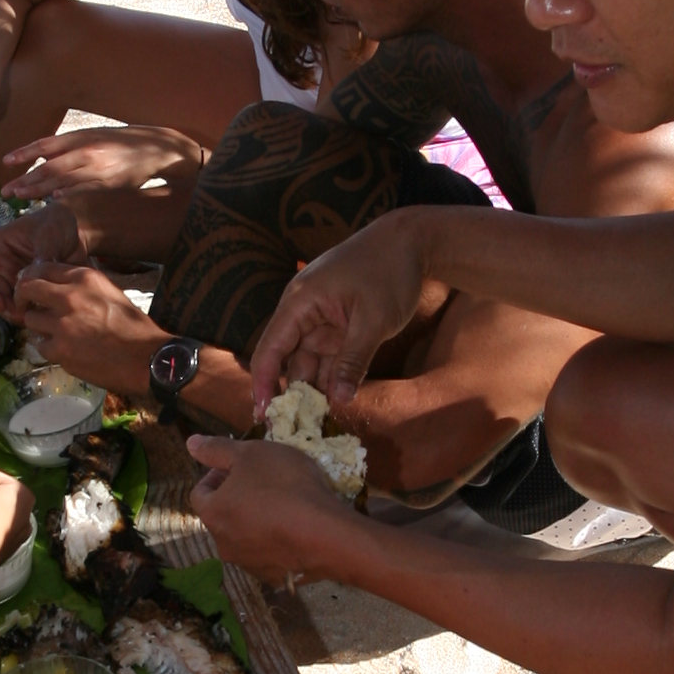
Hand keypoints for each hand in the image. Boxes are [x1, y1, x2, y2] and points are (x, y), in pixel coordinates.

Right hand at [0, 198, 82, 311]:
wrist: (77, 228)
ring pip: (8, 303)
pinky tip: (43, 314)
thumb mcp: (47, 235)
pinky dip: (31, 312)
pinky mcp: (31, 287)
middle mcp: (2, 266)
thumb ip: (40, 257)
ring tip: (34, 317)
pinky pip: (25, 305)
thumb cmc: (56, 222)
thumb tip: (33, 279)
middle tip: (21, 317)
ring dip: (17, 313)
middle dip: (4, 308)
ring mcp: (15, 278)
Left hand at [3, 123, 203, 198]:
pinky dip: (69, 194)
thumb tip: (41, 159)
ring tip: (20, 197)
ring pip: (63, 179)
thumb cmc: (120, 144)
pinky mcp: (110, 183)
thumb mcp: (93, 137)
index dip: (24, 153)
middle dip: (26, 179)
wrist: (156, 148)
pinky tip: (55, 199)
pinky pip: (85, 190)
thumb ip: (68, 148)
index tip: (5, 162)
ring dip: (40, 190)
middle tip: (7, 191)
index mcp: (80, 137)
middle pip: (50, 166)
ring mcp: (98, 167)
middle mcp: (86, 150)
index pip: (46, 144)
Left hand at [15, 264, 161, 388]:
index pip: (42, 268)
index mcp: (84, 278)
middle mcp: (69, 297)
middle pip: (28, 289)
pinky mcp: (59, 350)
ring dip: (39, 325)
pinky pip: (40, 345)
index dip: (32, 277)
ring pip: (31, 320)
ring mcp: (61, 325)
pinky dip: (49, 347)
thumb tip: (55, 287)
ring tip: (54, 332)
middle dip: (23, 297)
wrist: (146, 358)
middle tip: (27, 306)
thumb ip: (81, 287)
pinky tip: (64, 349)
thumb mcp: (109, 292)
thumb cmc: (132, 325)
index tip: (31, 286)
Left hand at [185, 432, 367, 586]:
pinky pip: (267, 554)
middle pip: (221, 516)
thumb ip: (216, 449)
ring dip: (254, 521)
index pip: (200, 493)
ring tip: (282, 506)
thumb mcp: (251, 454)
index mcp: (212, 513)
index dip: (216, 475)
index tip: (238, 467)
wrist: (327, 534)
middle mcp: (223, 544)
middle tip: (262, 483)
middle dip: (235, 498)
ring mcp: (247, 564)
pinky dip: (273, 540)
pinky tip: (294, 528)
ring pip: (243, 537)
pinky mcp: (272, 576)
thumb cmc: (285, 486)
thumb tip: (190, 444)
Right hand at [250, 215, 443, 412]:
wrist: (411, 242)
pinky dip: (332, 377)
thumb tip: (338, 400)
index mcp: (300, 303)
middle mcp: (303, 312)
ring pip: (309, 361)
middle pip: (288, 360)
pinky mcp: (337, 324)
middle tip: (294, 431)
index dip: (263, 384)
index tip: (262, 415)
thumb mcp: (373, 320)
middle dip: (291, 394)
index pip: (270, 349)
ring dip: (314, 389)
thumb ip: (353, 361)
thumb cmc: (389, 272)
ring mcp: (320, 319)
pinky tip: (336, 402)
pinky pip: (328, 356)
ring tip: (316, 424)